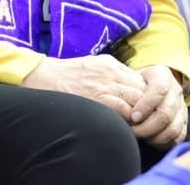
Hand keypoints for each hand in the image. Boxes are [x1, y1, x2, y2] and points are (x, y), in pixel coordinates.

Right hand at [20, 55, 145, 117]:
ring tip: (137, 125)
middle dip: (146, 106)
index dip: (145, 95)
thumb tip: (130, 86)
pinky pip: (123, 109)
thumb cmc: (66, 74)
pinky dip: (129, 119)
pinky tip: (127, 126)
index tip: (143, 107)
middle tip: (145, 119)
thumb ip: (112, 74)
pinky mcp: (97, 98)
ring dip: (140, 114)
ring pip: (136, 100)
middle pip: (142, 89)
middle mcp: (111, 72)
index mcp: (111, 64)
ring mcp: (105, 85)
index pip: (140, 80)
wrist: (43, 77)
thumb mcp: (93, 65)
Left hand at [127, 65, 188, 148]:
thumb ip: (124, 87)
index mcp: (162, 75)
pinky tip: (151, 141)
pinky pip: (178, 137)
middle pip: (166, 113)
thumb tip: (115, 103)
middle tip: (133, 131)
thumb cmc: (132, 84)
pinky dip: (164, 142)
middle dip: (147, 126)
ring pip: (173, 127)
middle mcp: (175, 90)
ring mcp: (181, 107)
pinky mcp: (183, 122)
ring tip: (140, 137)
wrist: (144, 87)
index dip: (146, 105)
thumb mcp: (127, 79)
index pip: (160, 89)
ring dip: (154, 136)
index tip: (133, 116)